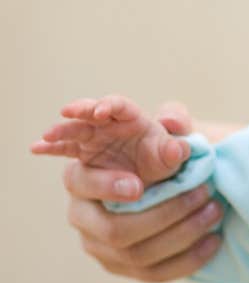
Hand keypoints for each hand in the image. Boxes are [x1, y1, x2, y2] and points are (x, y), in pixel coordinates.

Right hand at [31, 94, 189, 185]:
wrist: (157, 176)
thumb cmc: (165, 158)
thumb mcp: (175, 154)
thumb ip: (177, 149)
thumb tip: (178, 148)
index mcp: (133, 118)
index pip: (120, 106)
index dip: (110, 105)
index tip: (102, 111)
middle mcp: (110, 125)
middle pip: (92, 113)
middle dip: (82, 111)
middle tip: (69, 112)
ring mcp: (94, 138)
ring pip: (75, 130)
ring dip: (62, 130)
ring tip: (47, 136)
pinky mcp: (84, 154)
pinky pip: (66, 149)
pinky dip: (51, 148)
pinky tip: (36, 148)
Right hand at [47, 100, 223, 282]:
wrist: (179, 180)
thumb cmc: (163, 152)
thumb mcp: (170, 131)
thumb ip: (174, 122)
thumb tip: (173, 126)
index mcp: (82, 176)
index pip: (82, 183)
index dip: (107, 186)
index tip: (139, 185)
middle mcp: (85, 217)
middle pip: (113, 230)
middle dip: (162, 215)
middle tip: (202, 193)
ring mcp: (103, 249)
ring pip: (138, 255)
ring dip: (183, 234)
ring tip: (215, 210)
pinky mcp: (127, 269)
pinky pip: (157, 274)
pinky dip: (190, 258)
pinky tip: (215, 240)